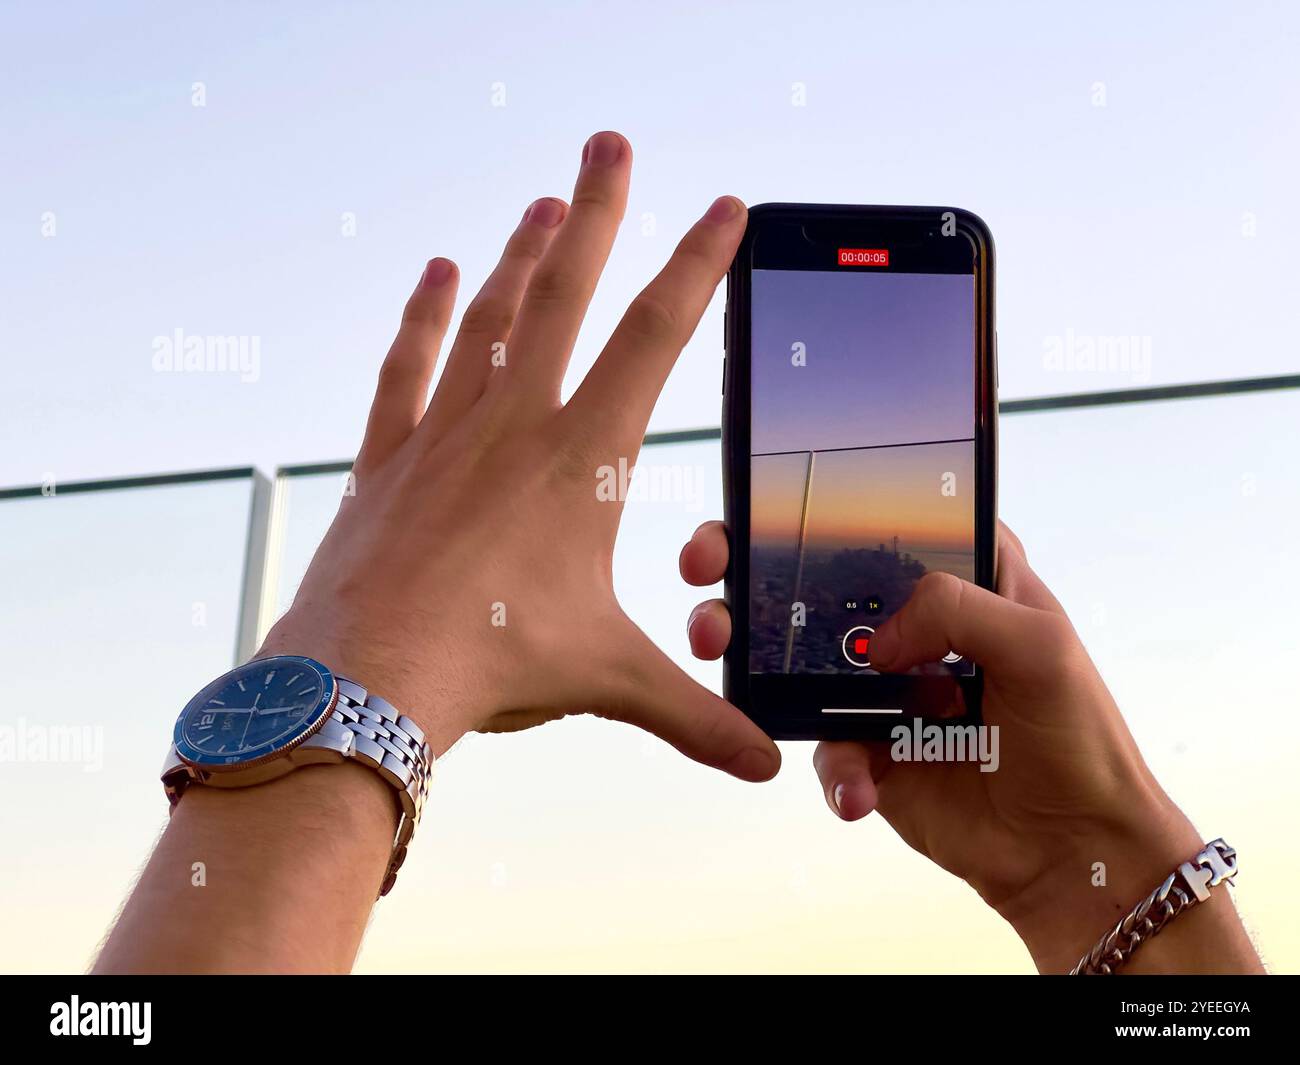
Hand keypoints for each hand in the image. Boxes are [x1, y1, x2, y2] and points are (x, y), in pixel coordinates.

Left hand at [260, 132, 778, 782]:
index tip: (723, 207)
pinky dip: (424, 315)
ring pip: (492, 315)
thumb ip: (695, 717)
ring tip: (546, 200)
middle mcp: (517, 423)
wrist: (368, 674)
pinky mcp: (391, 456)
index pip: (658, 338)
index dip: (698, 266)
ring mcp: (448, 431)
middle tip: (613, 142)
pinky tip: (437, 271)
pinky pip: (410, 365)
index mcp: (586, 460)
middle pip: (569, 293)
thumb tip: (764, 763)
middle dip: (602, 211)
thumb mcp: (610, 681)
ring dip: (523, 254)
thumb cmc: (494, 665)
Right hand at [681, 519, 1232, 970]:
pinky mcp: (868, 750)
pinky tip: (860, 787)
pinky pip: (823, 748)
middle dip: (750, 569)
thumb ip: (957, 609)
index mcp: (962, 580)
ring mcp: (882, 689)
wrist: (1073, 852)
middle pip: (818, 582)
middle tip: (707, 563)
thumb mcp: (1040, 646)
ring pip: (796, 660)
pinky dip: (835, 769)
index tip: (764, 494)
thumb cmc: (1079, 737)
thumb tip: (880, 638)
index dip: (828, 503)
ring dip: (751, 657)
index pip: (886, 520)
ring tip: (723, 654)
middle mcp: (914, 626)